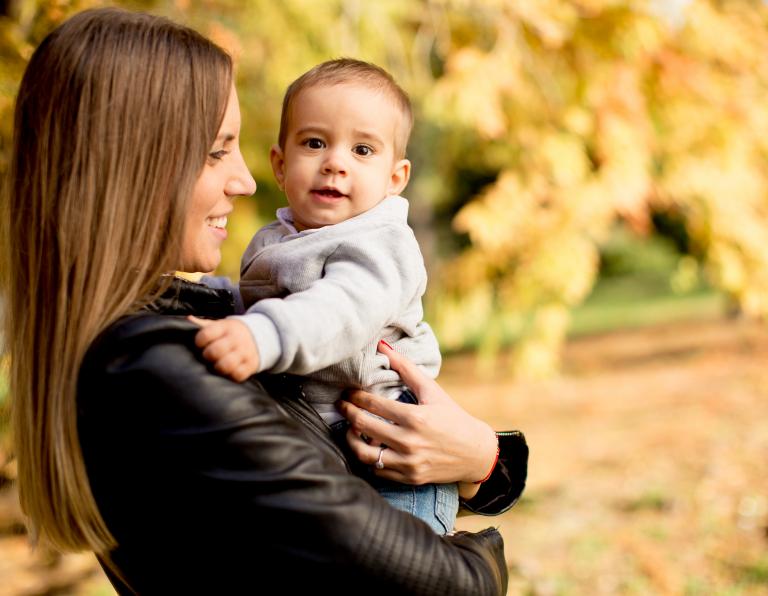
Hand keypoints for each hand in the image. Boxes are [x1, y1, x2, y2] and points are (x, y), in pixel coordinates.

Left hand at [188, 316, 259, 382]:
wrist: (262, 334)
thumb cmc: (233, 332)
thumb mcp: (221, 325)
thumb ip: (204, 324)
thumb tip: (188, 319)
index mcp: (226, 327)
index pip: (206, 334)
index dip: (199, 341)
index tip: (200, 344)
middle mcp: (236, 339)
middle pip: (216, 351)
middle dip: (208, 355)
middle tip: (208, 356)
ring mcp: (245, 352)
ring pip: (227, 364)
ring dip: (219, 367)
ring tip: (218, 365)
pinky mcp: (251, 364)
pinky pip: (238, 374)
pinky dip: (231, 375)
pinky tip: (229, 371)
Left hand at [338, 341, 497, 498]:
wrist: (475, 452)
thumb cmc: (453, 417)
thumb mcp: (432, 390)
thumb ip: (406, 368)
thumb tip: (383, 346)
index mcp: (415, 417)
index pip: (373, 405)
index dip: (355, 397)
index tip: (348, 392)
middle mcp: (410, 441)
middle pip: (364, 426)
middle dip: (347, 413)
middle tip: (341, 406)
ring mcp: (409, 462)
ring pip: (365, 454)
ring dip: (352, 440)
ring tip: (350, 428)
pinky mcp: (409, 478)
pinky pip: (378, 471)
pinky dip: (368, 458)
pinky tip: (368, 445)